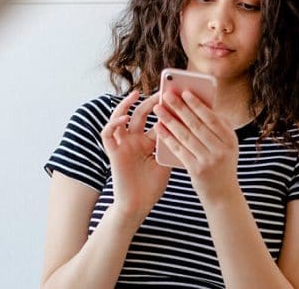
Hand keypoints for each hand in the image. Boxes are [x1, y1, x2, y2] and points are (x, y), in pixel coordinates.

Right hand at [101, 90, 170, 223]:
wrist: (138, 206)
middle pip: (141, 114)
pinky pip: (108, 134)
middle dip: (150, 102)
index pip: (158, 119)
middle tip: (161, 91)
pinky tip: (123, 118)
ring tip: (134, 95)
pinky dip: (113, 124)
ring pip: (119, 118)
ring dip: (125, 105)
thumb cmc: (153, 186)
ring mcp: (123, 145)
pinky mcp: (113, 153)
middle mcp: (135, 140)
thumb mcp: (166, 162)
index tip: (177, 97)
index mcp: (150, 141)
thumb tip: (190, 128)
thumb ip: (173, 145)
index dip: (166, 108)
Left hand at [153, 90, 240, 202]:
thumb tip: (200, 104)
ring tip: (158, 108)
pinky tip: (159, 127)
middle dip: (180, 108)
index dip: (197, 104)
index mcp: (230, 139)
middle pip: (197, 124)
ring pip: (186, 136)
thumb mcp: (227, 145)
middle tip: (167, 95)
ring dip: (170, 120)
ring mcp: (209, 160)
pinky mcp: (197, 170)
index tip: (184, 92)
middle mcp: (221, 149)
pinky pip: (179, 150)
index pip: (212, 118)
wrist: (223, 194)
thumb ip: (217, 127)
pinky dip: (168, 137)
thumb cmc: (222, 164)